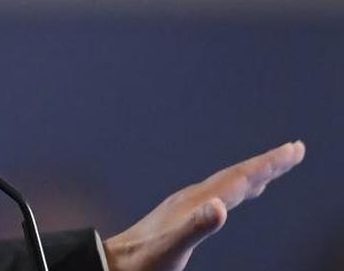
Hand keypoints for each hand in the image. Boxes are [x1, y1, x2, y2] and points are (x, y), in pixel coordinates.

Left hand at [103, 140, 305, 270]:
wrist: (114, 262)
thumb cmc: (143, 261)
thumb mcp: (172, 248)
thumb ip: (196, 227)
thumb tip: (221, 206)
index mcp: (195, 202)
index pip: (238, 178)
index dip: (268, 164)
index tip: (293, 149)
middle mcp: (192, 197)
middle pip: (236, 175)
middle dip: (267, 163)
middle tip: (295, 149)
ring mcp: (186, 204)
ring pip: (227, 184)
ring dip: (253, 173)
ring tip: (274, 166)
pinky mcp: (182, 214)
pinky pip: (216, 195)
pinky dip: (235, 190)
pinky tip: (235, 195)